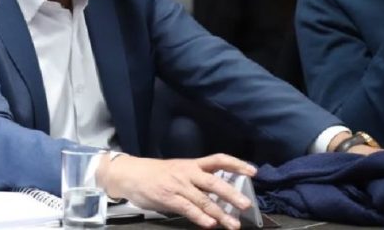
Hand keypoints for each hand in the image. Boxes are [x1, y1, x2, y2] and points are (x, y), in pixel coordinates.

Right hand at [99, 153, 257, 229]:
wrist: (130, 174)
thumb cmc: (155, 174)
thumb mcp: (178, 171)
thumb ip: (196, 180)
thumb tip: (218, 193)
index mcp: (192, 164)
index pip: (218, 159)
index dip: (236, 164)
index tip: (253, 171)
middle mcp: (187, 173)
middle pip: (214, 182)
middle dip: (231, 194)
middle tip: (247, 205)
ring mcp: (178, 186)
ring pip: (203, 199)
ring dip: (220, 213)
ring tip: (233, 224)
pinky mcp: (168, 198)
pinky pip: (187, 208)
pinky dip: (200, 217)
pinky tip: (210, 225)